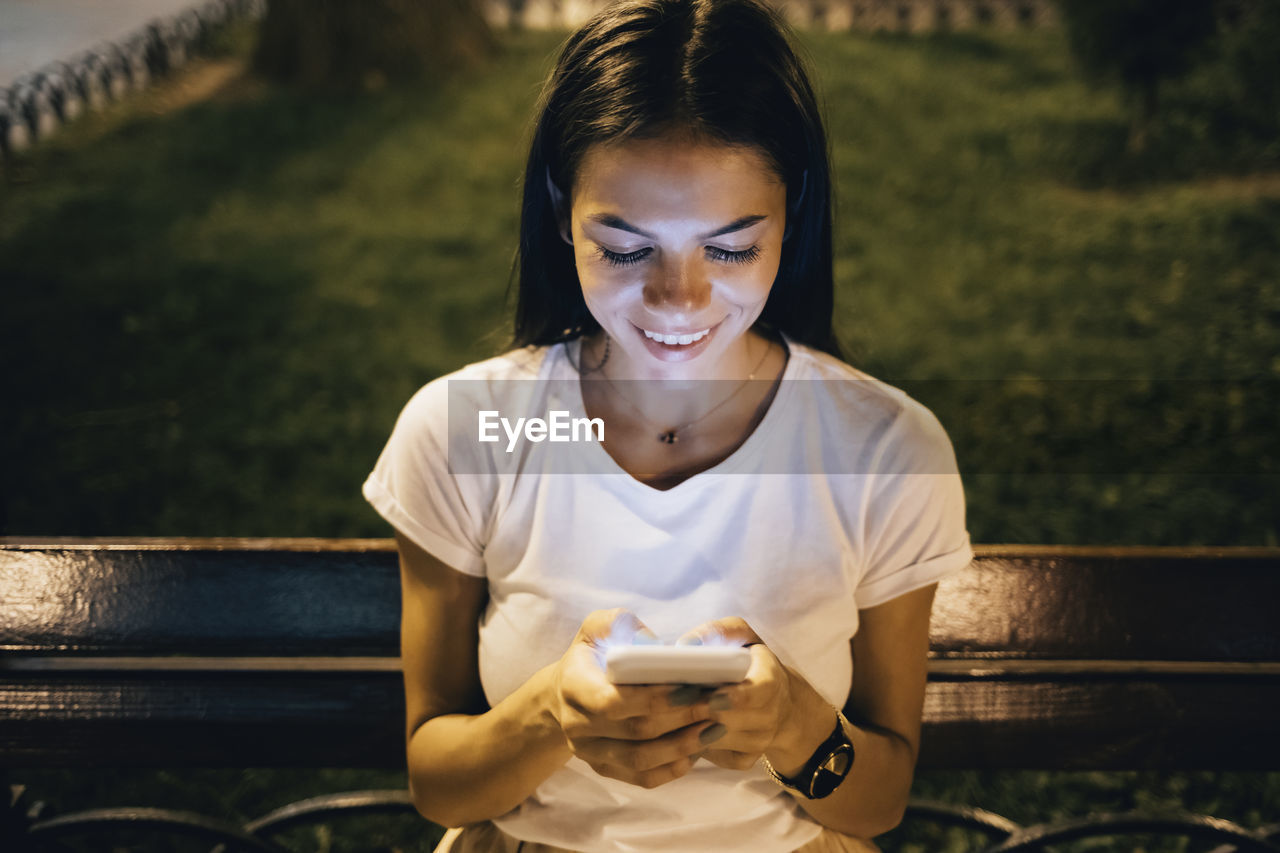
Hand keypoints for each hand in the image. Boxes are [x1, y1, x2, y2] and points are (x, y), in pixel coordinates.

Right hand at [548, 608, 724, 788]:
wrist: (565, 692)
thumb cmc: (593, 654)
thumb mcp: (599, 626)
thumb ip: (619, 623)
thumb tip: (652, 646)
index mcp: (574, 685)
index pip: (615, 700)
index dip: (656, 699)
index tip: (692, 687)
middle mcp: (577, 725)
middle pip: (636, 732)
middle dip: (681, 719)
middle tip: (717, 704)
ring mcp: (589, 752)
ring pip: (641, 761)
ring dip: (683, 746)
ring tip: (715, 727)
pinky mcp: (603, 769)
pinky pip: (642, 778)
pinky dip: (673, 768)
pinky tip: (697, 749)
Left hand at [675, 617, 813, 772]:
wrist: (779, 702)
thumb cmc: (751, 661)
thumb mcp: (741, 636)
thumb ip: (717, 632)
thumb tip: (685, 645)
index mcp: (771, 682)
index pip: (757, 694)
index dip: (733, 698)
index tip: (710, 696)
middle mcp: (769, 717)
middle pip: (726, 721)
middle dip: (694, 712)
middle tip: (663, 701)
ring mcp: (758, 743)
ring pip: (713, 741)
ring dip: (685, 728)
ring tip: (660, 712)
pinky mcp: (743, 760)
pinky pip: (710, 754)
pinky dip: (688, 743)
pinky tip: (672, 727)